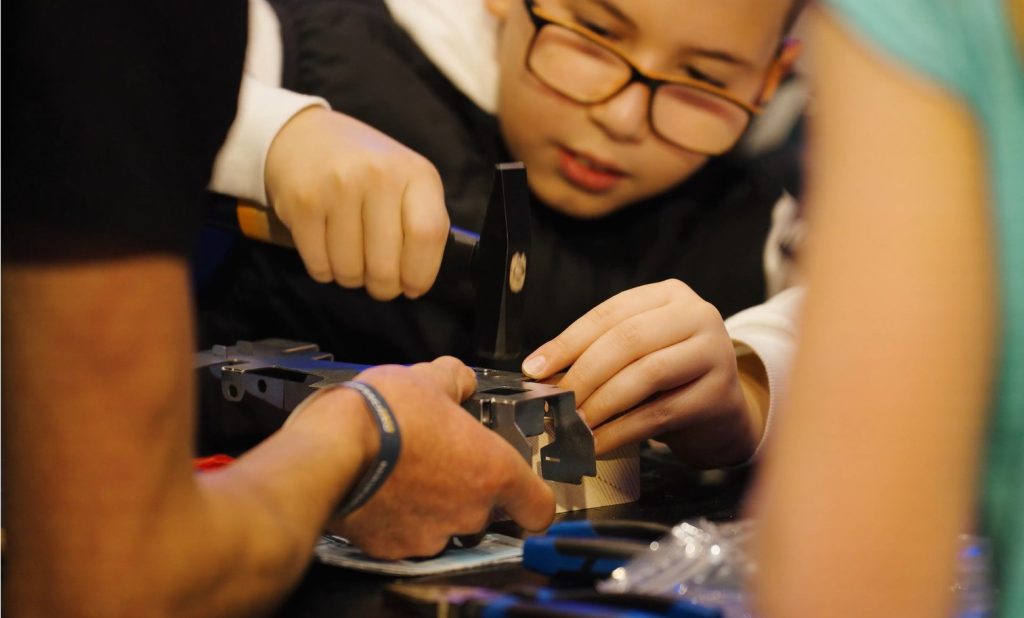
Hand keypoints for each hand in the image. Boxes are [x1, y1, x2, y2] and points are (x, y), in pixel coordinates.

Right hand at [264, 107, 448, 299]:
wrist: (305, 137)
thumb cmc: (366, 170)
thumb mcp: (407, 182)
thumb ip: (422, 224)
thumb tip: (417, 282)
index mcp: (415, 173)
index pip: (427, 235)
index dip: (421, 272)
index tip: (413, 287)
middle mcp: (378, 175)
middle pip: (386, 265)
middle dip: (384, 287)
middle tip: (380, 283)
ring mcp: (337, 187)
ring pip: (350, 271)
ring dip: (352, 278)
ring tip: (352, 257)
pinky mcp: (302, 202)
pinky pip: (319, 265)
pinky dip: (325, 270)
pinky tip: (328, 249)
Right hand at [327, 357, 554, 558]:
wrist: (328, 453)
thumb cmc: (384, 414)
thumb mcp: (428, 378)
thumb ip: (456, 380)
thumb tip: (462, 380)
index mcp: (492, 471)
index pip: (539, 507)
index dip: (532, 498)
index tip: (522, 489)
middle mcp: (469, 511)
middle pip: (486, 511)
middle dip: (467, 488)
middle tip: (441, 459)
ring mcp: (431, 536)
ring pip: (445, 525)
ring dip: (432, 504)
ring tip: (405, 471)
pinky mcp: (393, 548)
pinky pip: (406, 536)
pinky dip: (398, 518)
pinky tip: (382, 488)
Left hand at [521, 279, 762, 466]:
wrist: (722, 413)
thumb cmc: (669, 379)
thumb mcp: (635, 355)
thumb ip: (596, 355)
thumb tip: (541, 374)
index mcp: (669, 295)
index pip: (609, 313)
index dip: (568, 342)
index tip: (534, 368)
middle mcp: (697, 315)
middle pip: (628, 340)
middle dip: (583, 374)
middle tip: (556, 403)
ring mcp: (715, 352)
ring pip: (645, 374)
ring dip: (601, 404)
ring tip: (574, 425)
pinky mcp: (719, 394)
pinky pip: (659, 413)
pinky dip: (621, 431)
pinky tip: (597, 443)